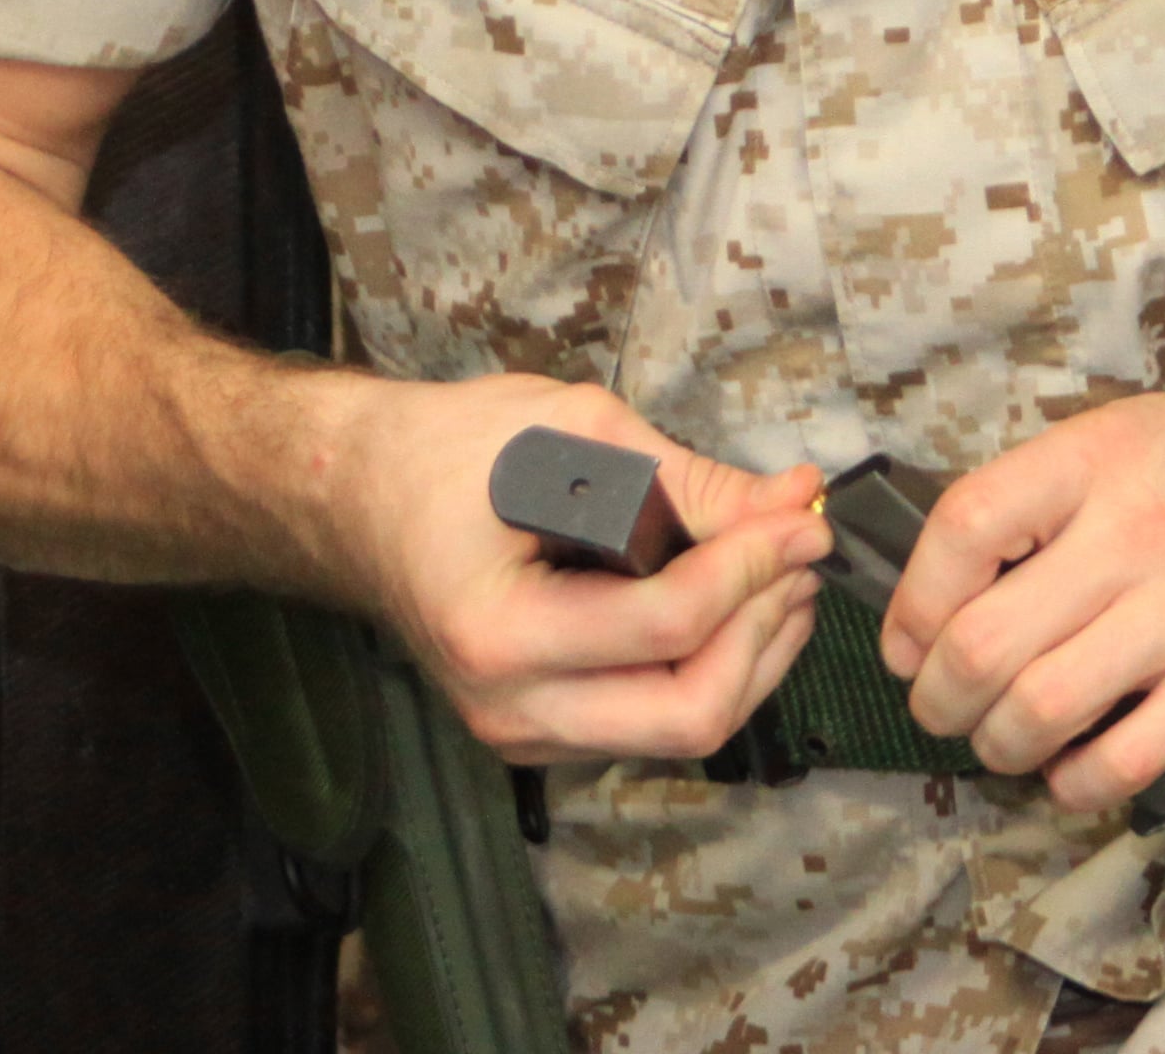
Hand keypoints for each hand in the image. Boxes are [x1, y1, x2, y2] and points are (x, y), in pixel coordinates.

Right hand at [328, 373, 828, 764]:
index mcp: (498, 632)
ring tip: (783, 571)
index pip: (667, 623)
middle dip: (764, 630)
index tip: (803, 515)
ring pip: (683, 732)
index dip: (753, 566)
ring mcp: (524, 732)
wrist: (361, 495)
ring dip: (754, 655)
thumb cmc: (448, 451)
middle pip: (689, 714)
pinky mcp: (546, 731)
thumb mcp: (573, 432)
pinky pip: (655, 724)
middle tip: (800, 552)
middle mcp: (508, 707)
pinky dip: (716, 668)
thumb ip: (688, 478)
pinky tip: (738, 604)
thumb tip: (791, 502)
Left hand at [879, 394, 1164, 813]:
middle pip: (984, 641)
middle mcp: (1136, 534)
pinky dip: (1074, 783)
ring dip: (997, 744)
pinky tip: (1072, 770)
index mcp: (1097, 461)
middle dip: (939, 695)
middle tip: (944, 705)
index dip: (913, 599)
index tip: (908, 639)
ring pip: (1038, 710)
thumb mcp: (1129, 438)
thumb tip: (947, 573)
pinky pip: (1119, 762)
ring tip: (1003, 740)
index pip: (964, 527)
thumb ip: (1044, 494)